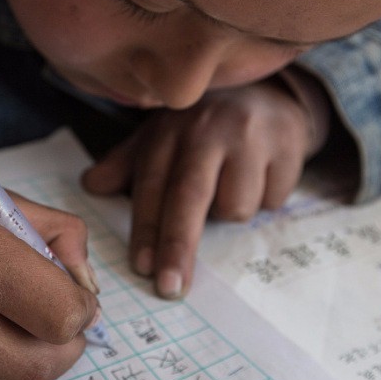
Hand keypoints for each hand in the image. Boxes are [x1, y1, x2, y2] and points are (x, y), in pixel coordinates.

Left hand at [82, 77, 329, 298]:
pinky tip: (261, 175)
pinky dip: (266, 199)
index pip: (152, 186)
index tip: (142, 267)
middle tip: (170, 287)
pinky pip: (272, 199)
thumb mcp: (159, 137)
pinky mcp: (289, 142)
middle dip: (178, 247)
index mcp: (168, 129)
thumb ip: (125, 164)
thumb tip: (91, 185)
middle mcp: (206, 128)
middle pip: (189, 197)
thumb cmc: (202, 128)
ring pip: (236, 206)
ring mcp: (250, 134)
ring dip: (232, 212)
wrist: (266, 92)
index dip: (145, 229)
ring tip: (232, 185)